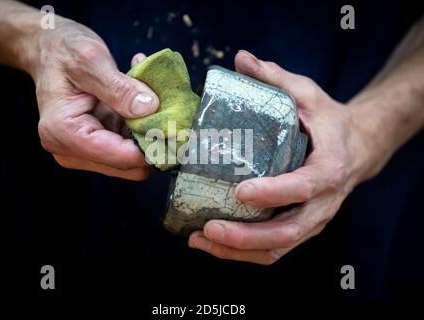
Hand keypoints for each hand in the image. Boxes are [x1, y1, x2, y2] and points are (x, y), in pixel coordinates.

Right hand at [32, 19, 157, 179]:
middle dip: (151, 141)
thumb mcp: (91, 60)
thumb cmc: (63, 51)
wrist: (51, 50)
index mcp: (63, 132)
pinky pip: (131, 146)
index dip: (149, 148)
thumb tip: (149, 109)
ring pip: (133, 159)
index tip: (174, 130)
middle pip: (127, 165)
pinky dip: (142, 128)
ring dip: (149, 133)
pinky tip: (142, 102)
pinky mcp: (98, 146)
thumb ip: (119, 87)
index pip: (115, 156)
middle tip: (169, 113)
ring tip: (151, 100)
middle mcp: (70, 150)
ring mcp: (85, 151)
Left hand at [188, 50, 379, 264]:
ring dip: (238, 251)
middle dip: (245, 236)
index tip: (241, 191)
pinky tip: (215, 243)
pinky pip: (274, 250)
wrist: (357, 147)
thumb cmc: (329, 121)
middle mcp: (322, 203)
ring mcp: (312, 220)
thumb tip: (240, 59)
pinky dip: (244, 252)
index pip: (303, 187)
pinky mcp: (301, 227)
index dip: (274, 193)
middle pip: (287, 232)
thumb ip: (277, 78)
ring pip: (277, 249)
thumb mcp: (309, 94)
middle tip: (208, 228)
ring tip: (200, 240)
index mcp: (328, 169)